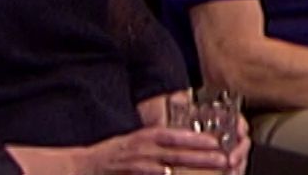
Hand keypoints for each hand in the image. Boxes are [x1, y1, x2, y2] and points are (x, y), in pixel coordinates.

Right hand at [79, 125, 230, 173]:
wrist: (84, 166)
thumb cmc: (114, 153)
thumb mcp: (139, 140)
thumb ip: (160, 141)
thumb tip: (187, 141)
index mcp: (148, 137)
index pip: (176, 136)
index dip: (197, 139)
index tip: (216, 142)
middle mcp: (144, 149)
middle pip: (177, 154)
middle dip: (202, 157)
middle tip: (223, 160)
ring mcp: (137, 165)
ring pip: (167, 170)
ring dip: (189, 172)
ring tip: (210, 174)